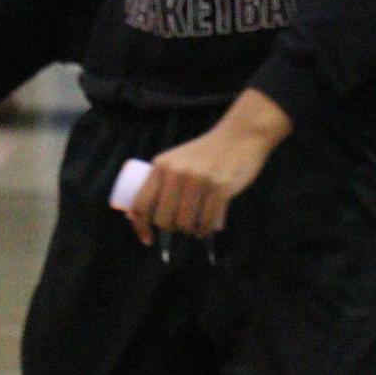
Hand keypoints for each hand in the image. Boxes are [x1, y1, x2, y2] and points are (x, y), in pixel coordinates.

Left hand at [126, 90, 288, 244]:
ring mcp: (199, 179)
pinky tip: (205, 230)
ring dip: (189, 231)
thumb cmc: (206, 153)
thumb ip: (160, 181)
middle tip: (180, 225)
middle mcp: (177, 172)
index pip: (141, 204)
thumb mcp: (177, 159)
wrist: (241, 135)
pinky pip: (206, 221)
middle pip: (163, 219)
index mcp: (162, 165)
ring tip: (195, 227)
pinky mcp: (220, 187)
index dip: (141, 226)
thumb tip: (134, 215)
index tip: (149, 239)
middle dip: (171, 228)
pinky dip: (204, 231)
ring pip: (184, 223)